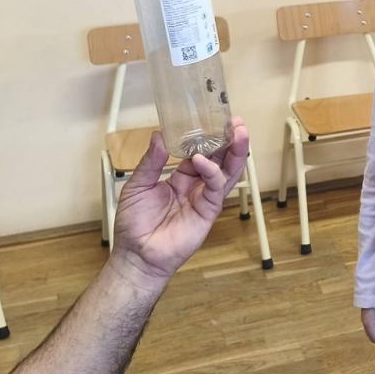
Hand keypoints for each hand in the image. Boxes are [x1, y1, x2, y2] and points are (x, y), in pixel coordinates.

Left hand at [111, 119, 249, 287]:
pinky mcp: (208, 211)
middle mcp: (197, 186)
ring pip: (227, 172)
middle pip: (221, 159)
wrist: (137, 254)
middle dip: (231, 141)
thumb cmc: (134, 223)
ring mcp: (205, 198)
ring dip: (235, 152)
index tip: (213, 119)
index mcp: (181, 178)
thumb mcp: (137, 185)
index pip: (200, 152)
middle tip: (236, 122)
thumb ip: (151, 162)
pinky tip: (204, 161)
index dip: (209, 138)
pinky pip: (216, 188)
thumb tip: (159, 135)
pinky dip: (212, 173)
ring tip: (240, 133)